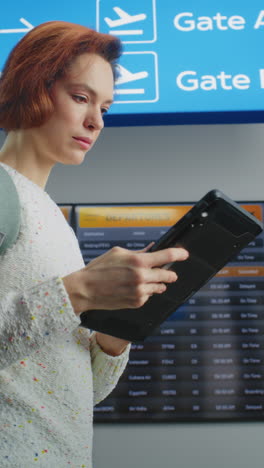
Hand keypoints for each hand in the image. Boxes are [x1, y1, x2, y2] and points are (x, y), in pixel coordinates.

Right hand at [63, 246, 188, 314]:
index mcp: (138, 261)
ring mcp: (140, 292)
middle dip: (169, 273)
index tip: (184, 254)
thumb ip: (138, 252)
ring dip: (158, 283)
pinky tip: (135, 288)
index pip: (166, 256)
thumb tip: (152, 249)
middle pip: (167, 275)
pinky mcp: (137, 303)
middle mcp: (141, 277)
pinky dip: (146, 292)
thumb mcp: (118, 253)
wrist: (86, 289)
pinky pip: (149, 296)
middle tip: (168, 272)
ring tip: (147, 280)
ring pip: (160, 287)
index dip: (179, 254)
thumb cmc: (99, 269)